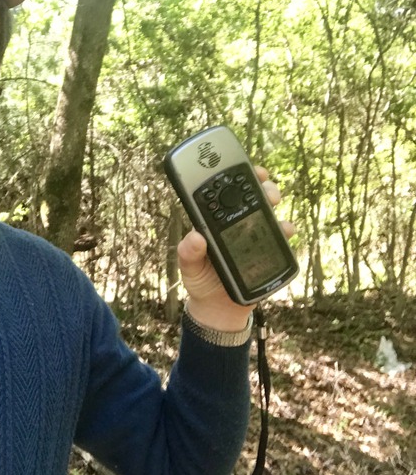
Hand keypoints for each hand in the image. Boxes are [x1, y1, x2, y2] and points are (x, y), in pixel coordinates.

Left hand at [178, 166, 295, 331]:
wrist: (218, 307)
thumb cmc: (200, 280)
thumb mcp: (188, 267)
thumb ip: (188, 253)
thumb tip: (195, 237)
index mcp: (214, 222)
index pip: (224, 193)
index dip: (234, 176)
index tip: (242, 167)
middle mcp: (236, 224)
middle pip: (251, 196)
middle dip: (260, 184)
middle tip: (263, 184)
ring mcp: (254, 236)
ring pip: (268, 211)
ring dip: (273, 202)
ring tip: (273, 202)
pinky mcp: (268, 252)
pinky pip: (280, 237)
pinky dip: (286, 230)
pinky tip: (286, 228)